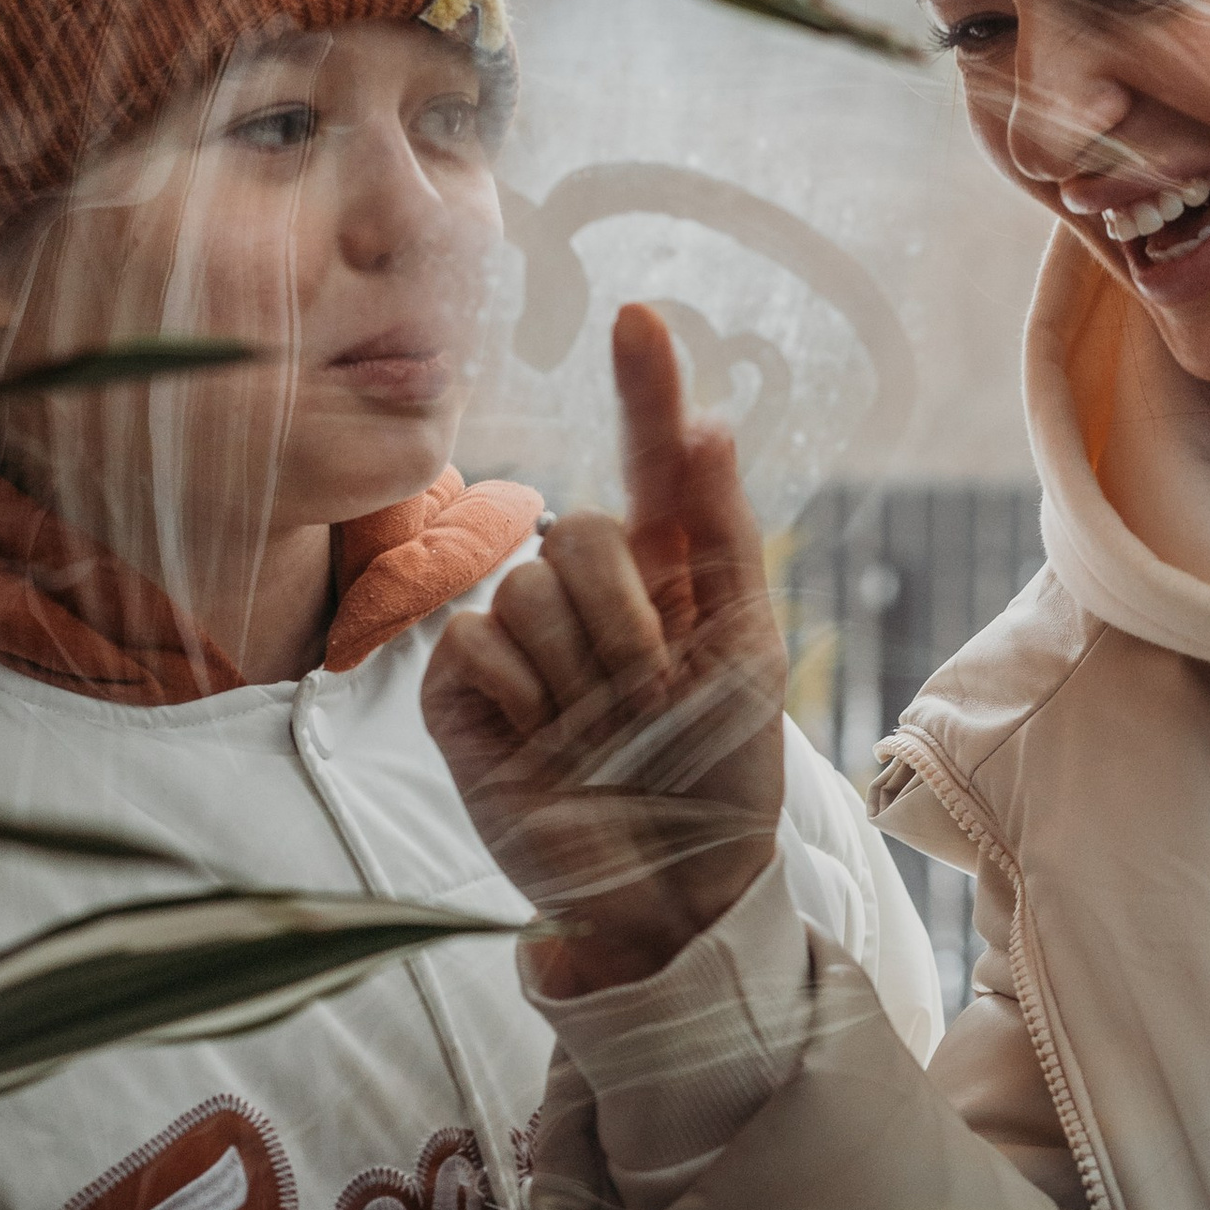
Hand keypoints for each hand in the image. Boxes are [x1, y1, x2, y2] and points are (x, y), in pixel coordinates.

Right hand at [424, 303, 787, 992]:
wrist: (672, 892)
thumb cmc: (719, 779)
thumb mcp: (746, 655)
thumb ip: (724, 537)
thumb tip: (710, 423)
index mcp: (664, 579)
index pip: (645, 466)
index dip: (643, 391)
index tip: (638, 318)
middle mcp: (586, 600)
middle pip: (575, 531)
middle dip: (627, 618)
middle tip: (651, 698)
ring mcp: (519, 646)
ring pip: (525, 588)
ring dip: (582, 671)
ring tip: (603, 736)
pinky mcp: (464, 696)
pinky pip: (472, 640)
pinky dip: (519, 693)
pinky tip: (542, 745)